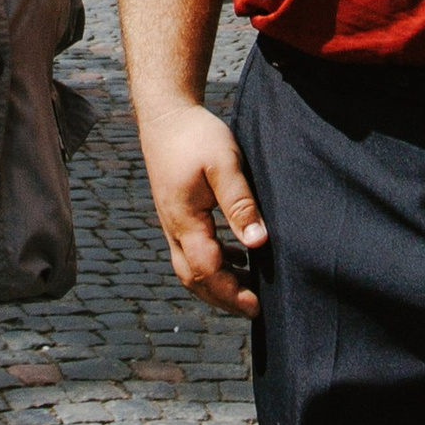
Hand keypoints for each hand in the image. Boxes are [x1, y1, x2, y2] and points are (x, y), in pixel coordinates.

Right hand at [134, 95, 265, 318]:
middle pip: (194, 278)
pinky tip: (239, 258)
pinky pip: (192, 252)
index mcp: (184, 220)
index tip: (257, 305)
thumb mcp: (224, 164)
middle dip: (222, 298)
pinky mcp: (177, 215)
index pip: (207, 270)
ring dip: (217, 283)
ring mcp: (172, 223)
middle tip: (254, 308)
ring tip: (250, 289)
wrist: (166, 116)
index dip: (231, 292)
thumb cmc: (197, 136)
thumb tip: (258, 242)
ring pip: (190, 268)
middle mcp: (173, 228)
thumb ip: (239, 202)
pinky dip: (214, 264)